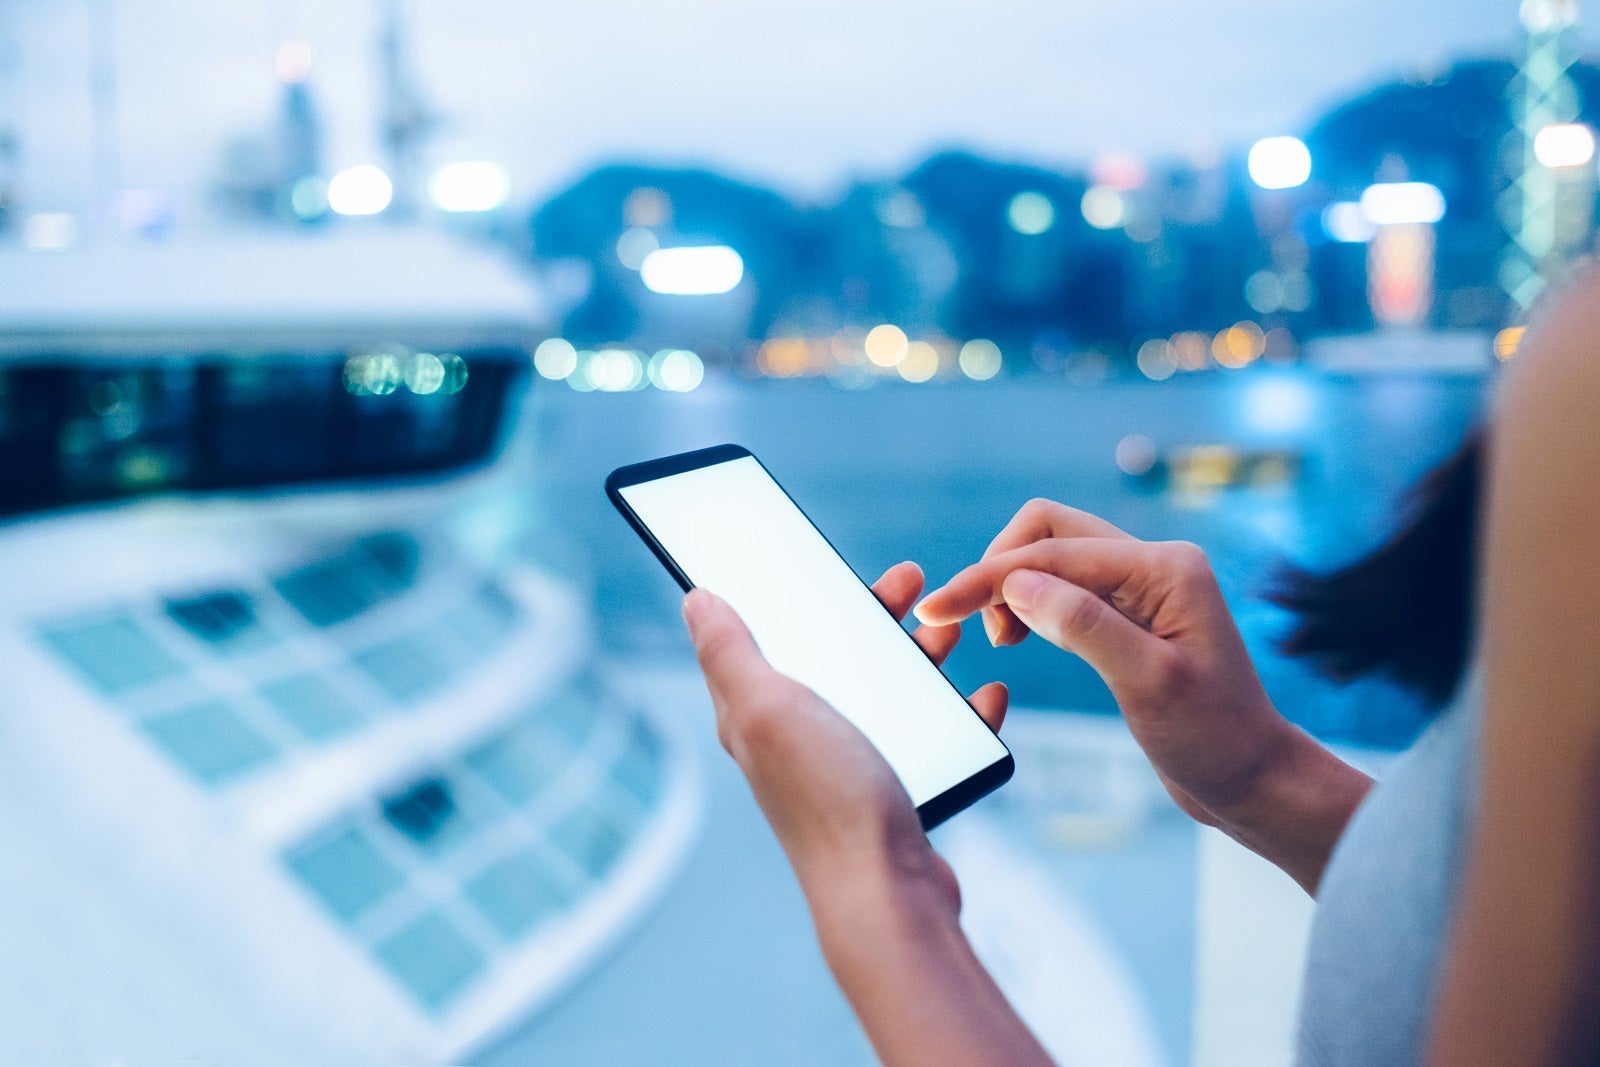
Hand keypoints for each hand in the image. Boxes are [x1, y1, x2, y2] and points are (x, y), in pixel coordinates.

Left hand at [683, 562, 1004, 908]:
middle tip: (912, 582)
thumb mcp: (768, 708)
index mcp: (758, 713)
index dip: (789, 589)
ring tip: (951, 633)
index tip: (823, 555)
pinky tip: (983, 695)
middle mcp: (798, 737)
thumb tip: (695, 598)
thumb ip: (730, 652)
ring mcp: (848, 764)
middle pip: (834, 654)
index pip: (764, 634)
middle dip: (873, 613)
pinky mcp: (894, 791)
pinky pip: (931, 734)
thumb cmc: (826, 800)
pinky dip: (958, 710)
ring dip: (919, 654)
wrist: (888, 894)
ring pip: (886, 689)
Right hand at [914, 499, 1369, 892]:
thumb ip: (1083, 625)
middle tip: (972, 626)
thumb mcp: (1147, 683)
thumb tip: (1017, 583)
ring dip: (1013, 585)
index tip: (936, 609)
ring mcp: (1142, 586)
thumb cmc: (1212, 738)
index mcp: (1164, 567)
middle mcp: (1154, 563)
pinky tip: (1021, 637)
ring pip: (1053, 555)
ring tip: (1001, 640)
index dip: (987, 578)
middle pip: (1049, 529)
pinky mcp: (1130, 614)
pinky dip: (1030, 603)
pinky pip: (1065, 586)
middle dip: (999, 567)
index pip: (1053, 553)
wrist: (1251, 779)